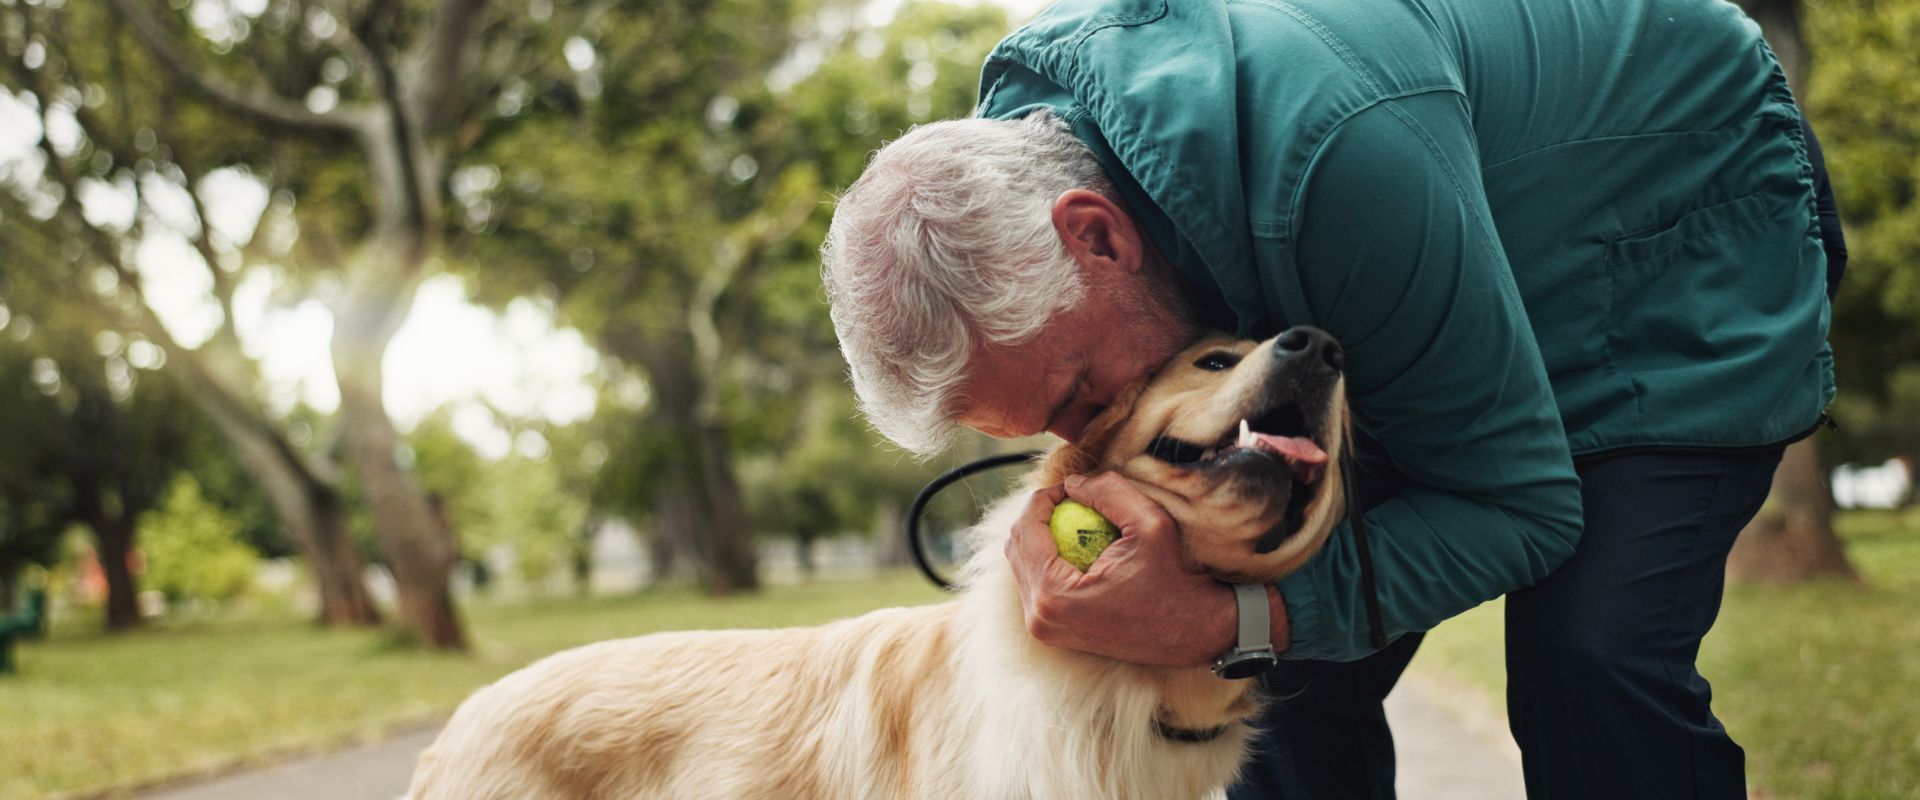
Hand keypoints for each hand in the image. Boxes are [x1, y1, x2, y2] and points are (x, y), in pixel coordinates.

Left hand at [1005, 472, 1287, 667]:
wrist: (1190, 631)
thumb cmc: (1173, 579)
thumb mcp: (1149, 524)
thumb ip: (1108, 492)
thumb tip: (1072, 482)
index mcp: (1053, 594)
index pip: (1026, 529)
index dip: (1043, 498)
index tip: (1068, 487)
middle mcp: (1039, 616)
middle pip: (1016, 547)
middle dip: (1037, 515)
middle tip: (1068, 499)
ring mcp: (1043, 628)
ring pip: (1022, 565)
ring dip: (1041, 537)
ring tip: (1074, 520)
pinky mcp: (1051, 632)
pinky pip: (1035, 584)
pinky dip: (1049, 560)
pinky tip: (1076, 546)